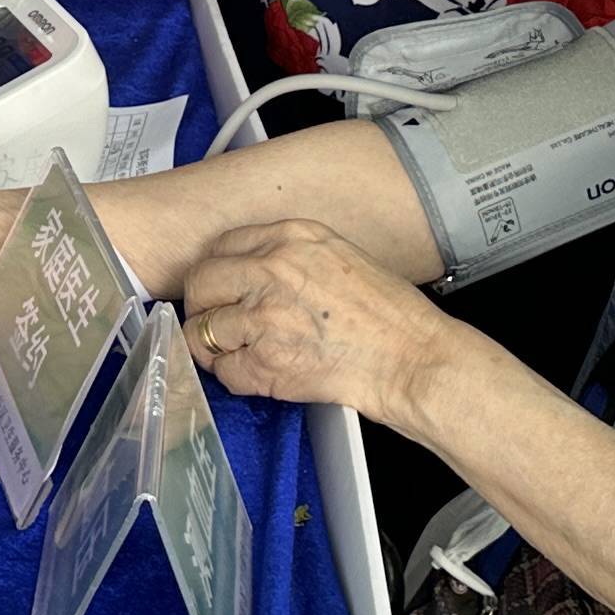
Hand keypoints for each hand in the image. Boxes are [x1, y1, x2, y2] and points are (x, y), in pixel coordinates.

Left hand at [181, 219, 466, 426]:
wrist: (413, 359)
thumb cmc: (389, 315)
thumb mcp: (339, 256)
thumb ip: (291, 256)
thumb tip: (250, 271)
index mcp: (291, 236)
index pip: (221, 246)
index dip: (216, 273)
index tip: (221, 290)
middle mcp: (270, 268)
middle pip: (200, 283)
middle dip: (203, 308)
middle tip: (216, 325)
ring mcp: (263, 316)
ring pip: (203, 331)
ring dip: (214, 348)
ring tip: (240, 355)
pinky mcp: (264, 361)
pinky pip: (225, 371)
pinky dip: (236, 377)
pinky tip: (260, 375)